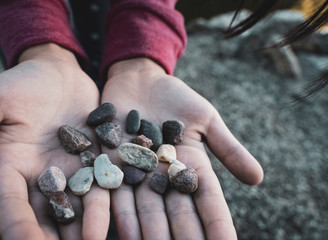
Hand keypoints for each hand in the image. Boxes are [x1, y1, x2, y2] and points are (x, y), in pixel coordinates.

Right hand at [0, 44, 108, 238]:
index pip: (11, 205)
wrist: (60, 73)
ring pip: (76, 208)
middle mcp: (40, 177)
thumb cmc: (22, 83)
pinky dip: (105, 204)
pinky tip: (113, 218)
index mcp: (10, 168)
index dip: (18, 228)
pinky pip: (101, 186)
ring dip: (83, 228)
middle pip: (44, 217)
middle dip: (52, 239)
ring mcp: (70, 171)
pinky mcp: (95, 161)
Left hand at [101, 58, 263, 238]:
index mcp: (191, 166)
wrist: (140, 81)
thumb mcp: (206, 119)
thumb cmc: (176, 98)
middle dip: (186, 235)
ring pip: (149, 210)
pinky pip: (118, 194)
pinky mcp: (113, 165)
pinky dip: (124, 215)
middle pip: (178, 212)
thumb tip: (258, 179)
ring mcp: (139, 173)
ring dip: (154, 233)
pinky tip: (129, 235)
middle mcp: (165, 176)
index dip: (218, 223)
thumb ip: (228, 148)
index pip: (209, 201)